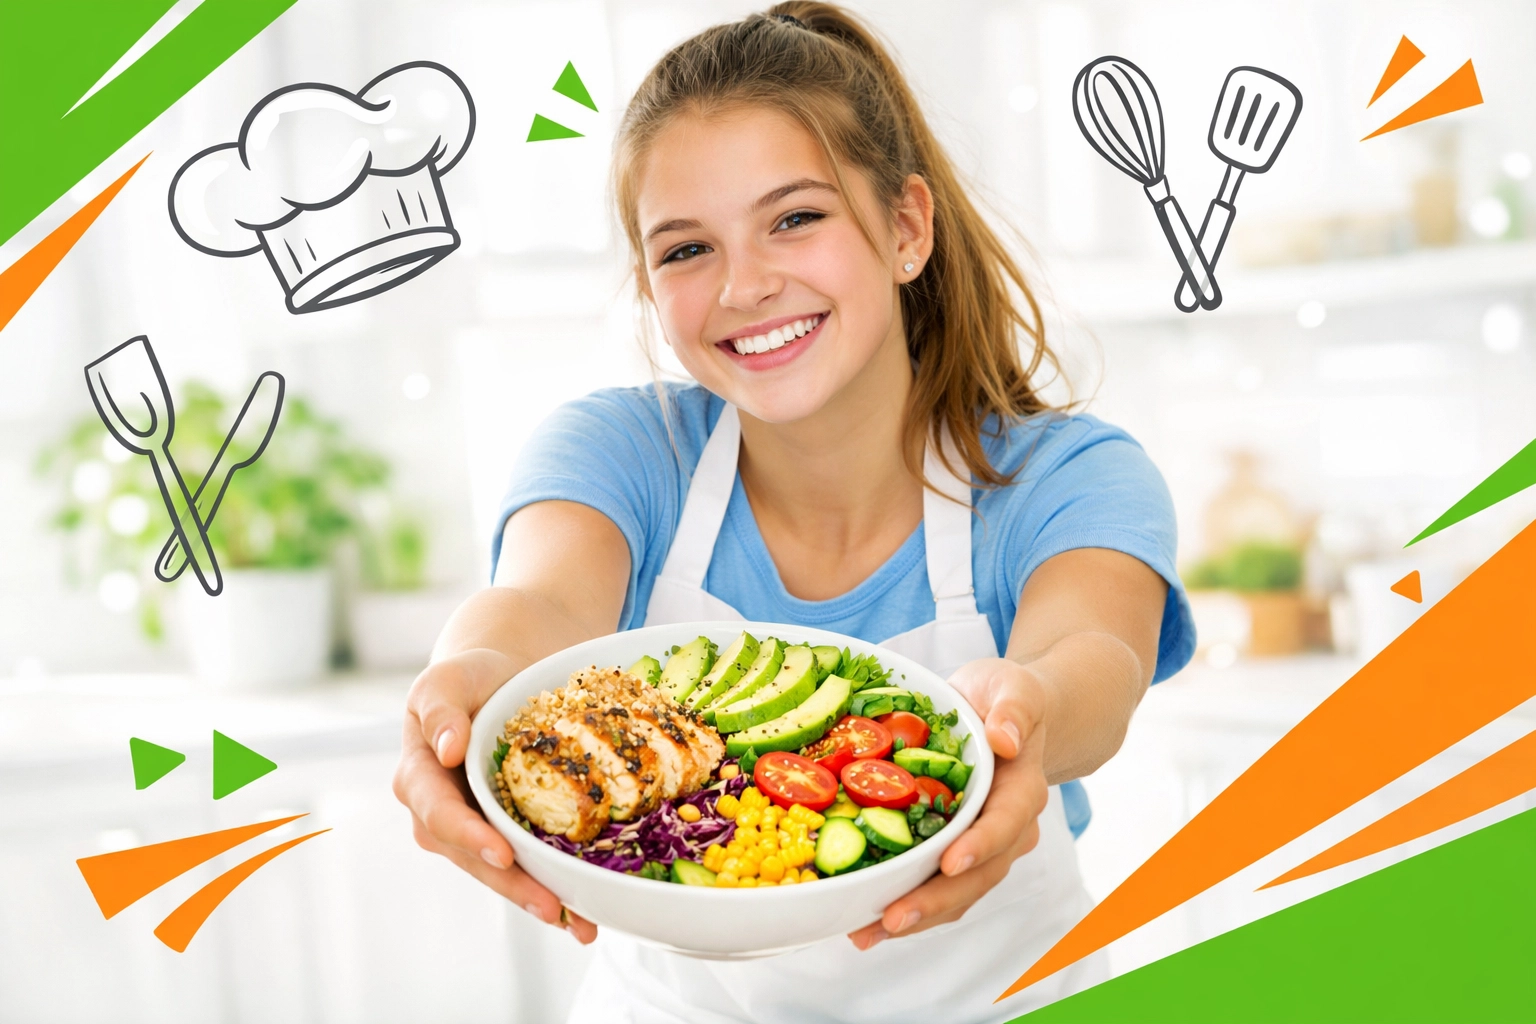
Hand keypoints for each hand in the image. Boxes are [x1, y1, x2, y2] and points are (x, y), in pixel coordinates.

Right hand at [392, 647, 597, 943]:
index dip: (469, 836)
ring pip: (497, 870)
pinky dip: (548, 887)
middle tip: (551, 906)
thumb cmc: (468, 677)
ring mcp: (470, 828)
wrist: (495, 678)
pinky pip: (520, 863)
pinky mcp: (501, 832)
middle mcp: (439, 812)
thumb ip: (440, 709)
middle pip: (471, 856)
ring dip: (534, 898)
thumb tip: (446, 748)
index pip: (439, 814)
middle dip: (511, 883)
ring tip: (576, 922)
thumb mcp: (447, 679)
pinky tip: (581, 910)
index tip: (502, 852)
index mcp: (418, 777)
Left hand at [848, 657, 1049, 949]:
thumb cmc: (1003, 696)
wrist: (1004, 716)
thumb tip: (1005, 739)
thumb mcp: (1011, 686)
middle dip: (936, 900)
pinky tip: (864, 922)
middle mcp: (1008, 829)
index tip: (949, 862)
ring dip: (915, 916)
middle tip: (893, 918)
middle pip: (978, 874)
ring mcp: (982, 847)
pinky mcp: (955, 853)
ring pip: (956, 893)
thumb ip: (1013, 709)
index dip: (979, 844)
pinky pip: (935, 888)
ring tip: (866, 933)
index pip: (1005, 822)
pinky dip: (904, 905)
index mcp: (1021, 789)